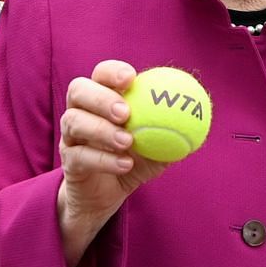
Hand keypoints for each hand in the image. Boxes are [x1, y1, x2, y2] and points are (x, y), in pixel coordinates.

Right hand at [58, 60, 169, 237]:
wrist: (108, 194)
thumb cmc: (133, 160)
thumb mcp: (158, 145)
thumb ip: (173, 128)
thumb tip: (197, 116)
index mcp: (101, 98)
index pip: (100, 74)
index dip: (112, 71)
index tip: (131, 78)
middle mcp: (80, 110)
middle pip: (78, 90)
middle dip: (100, 97)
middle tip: (125, 112)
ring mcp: (70, 136)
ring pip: (74, 121)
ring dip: (101, 130)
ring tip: (127, 142)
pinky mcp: (68, 161)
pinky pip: (79, 156)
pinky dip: (104, 160)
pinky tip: (125, 164)